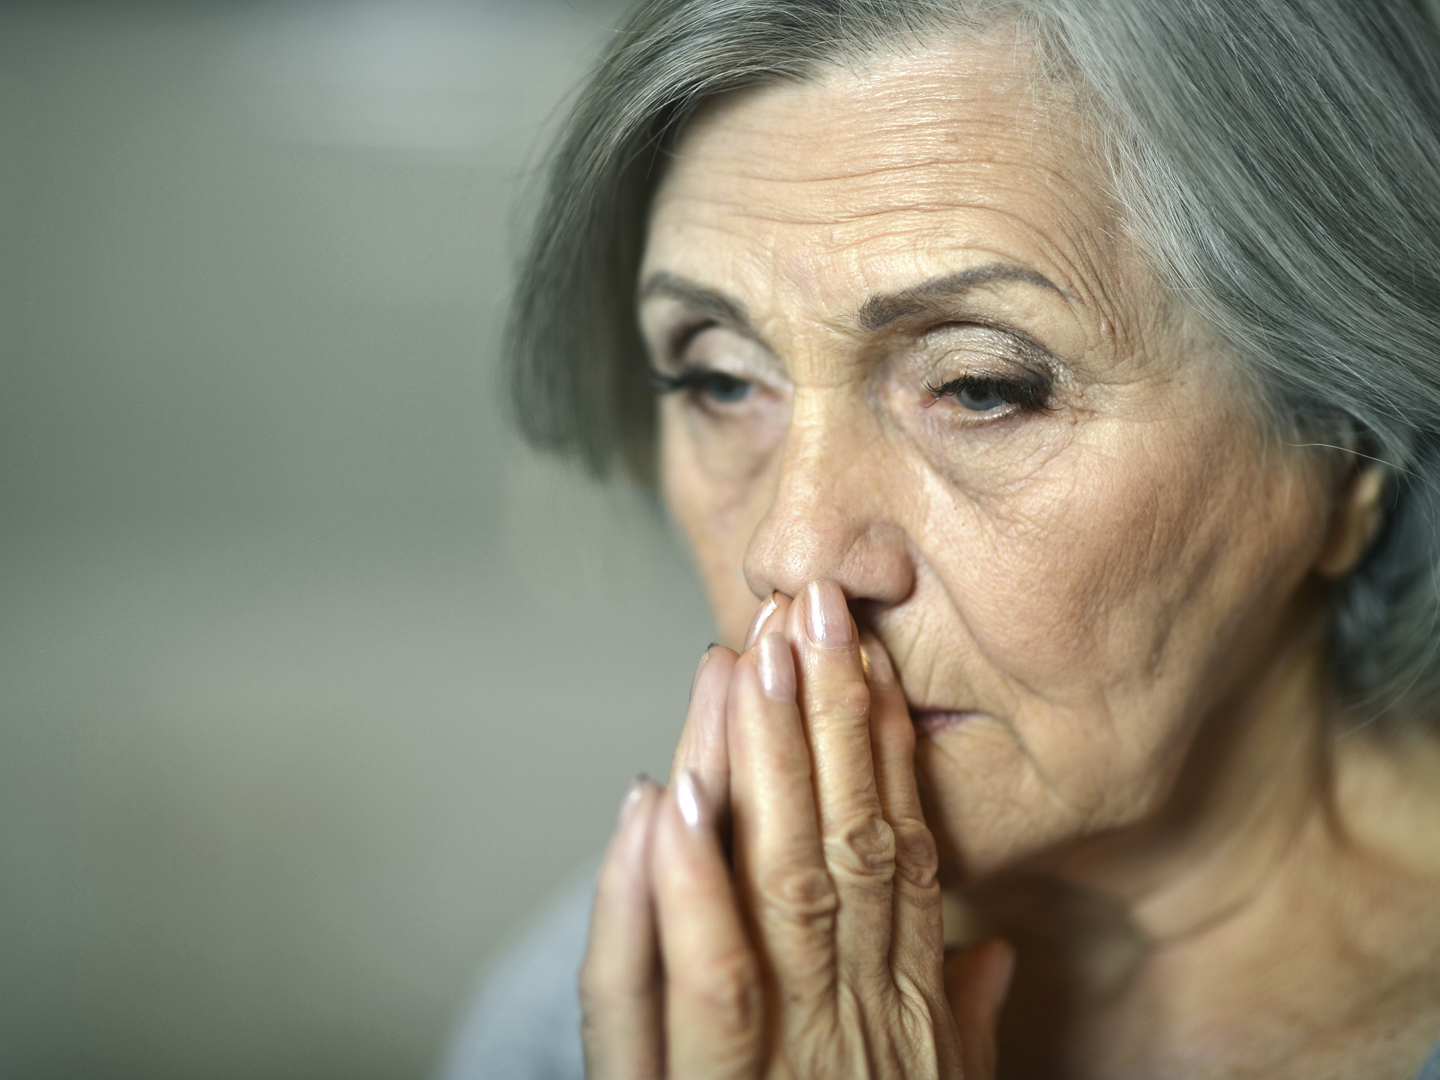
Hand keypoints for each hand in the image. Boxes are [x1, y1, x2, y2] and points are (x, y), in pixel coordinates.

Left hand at [581, 581, 1013, 1077]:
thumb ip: (962, 1024)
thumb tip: (994, 951)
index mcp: (904, 1007)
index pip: (902, 850)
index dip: (889, 748)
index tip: (874, 659)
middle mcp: (856, 1013)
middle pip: (845, 835)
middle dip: (830, 711)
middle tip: (813, 606)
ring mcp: (791, 1050)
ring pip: (778, 878)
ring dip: (765, 759)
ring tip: (752, 656)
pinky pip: (705, 978)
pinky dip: (686, 884)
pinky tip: (668, 796)